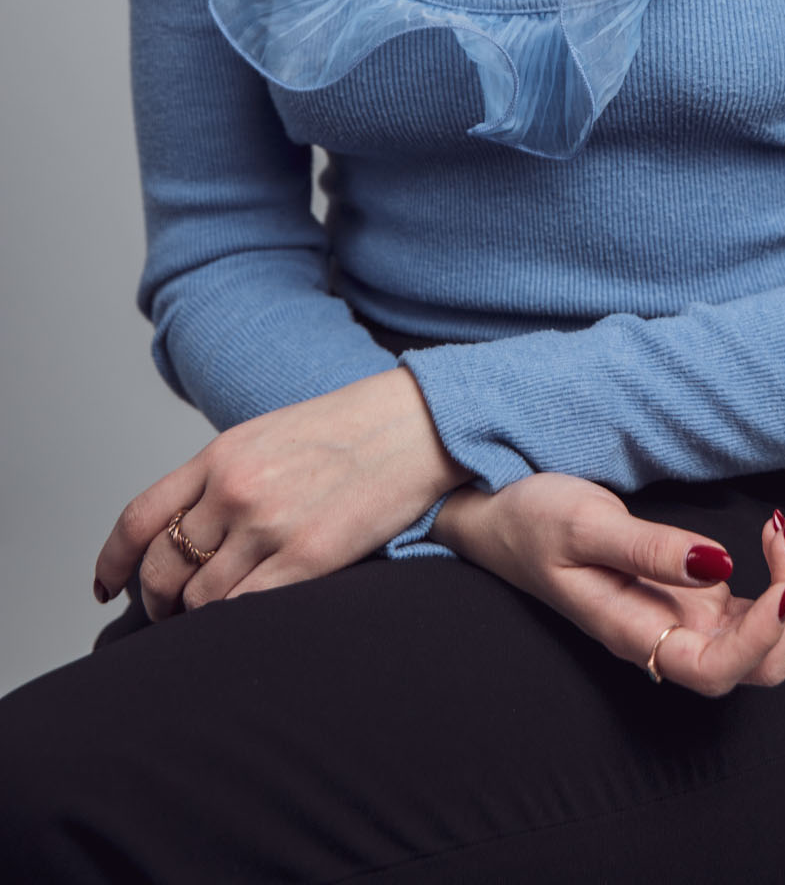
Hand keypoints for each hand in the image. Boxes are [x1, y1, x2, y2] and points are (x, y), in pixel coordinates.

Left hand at [93, 369, 468, 620]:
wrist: (415, 425)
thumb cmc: (349, 430)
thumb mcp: (270, 435)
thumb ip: (225, 477)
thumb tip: (190, 532)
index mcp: (222, 455)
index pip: (140, 518)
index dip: (112, 561)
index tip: (104, 588)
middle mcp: (236, 490)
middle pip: (163, 568)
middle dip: (157, 602)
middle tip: (170, 614)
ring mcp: (270, 525)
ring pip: (202, 599)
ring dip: (201, 617)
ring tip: (217, 616)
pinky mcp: (308, 557)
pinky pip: (246, 610)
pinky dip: (236, 624)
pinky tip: (247, 620)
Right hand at [431, 474, 784, 695]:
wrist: (502, 518)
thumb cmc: (534, 521)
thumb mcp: (586, 521)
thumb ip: (650, 549)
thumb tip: (718, 564)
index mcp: (633, 633)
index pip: (716, 670)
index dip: (762, 636)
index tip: (781, 577)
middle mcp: (664, 639)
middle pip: (756, 669)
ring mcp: (679, 621)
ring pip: (761, 645)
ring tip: (782, 531)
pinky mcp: (687, 599)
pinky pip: (749, 613)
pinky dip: (774, 581)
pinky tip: (769, 536)